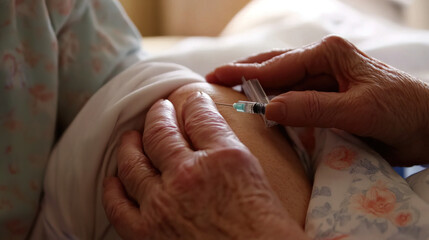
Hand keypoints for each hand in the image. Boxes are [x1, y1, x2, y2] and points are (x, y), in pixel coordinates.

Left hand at [102, 92, 307, 239]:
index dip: (193, 104)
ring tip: (132, 136)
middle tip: (159, 109)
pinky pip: (117, 204)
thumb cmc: (267, 230)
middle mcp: (189, 175)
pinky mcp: (147, 233)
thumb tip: (215, 131)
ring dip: (131, 144)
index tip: (191, 101)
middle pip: (161, 131)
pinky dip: (113, 188)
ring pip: (134, 161)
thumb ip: (232, 149)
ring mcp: (163, 204)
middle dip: (159, 115)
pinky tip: (116, 179)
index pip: (200, 116)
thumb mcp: (258, 177)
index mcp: (224, 158)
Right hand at [206, 35, 428, 165]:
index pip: (278, 65)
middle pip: (274, 66)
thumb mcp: (358, 110)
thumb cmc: (401, 111)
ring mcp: (323, 79)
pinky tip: (259, 106)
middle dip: (244, 73)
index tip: (216, 78)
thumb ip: (314, 109)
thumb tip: (269, 109)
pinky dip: (273, 101)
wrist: (427, 126)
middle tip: (213, 79)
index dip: (245, 73)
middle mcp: (323, 62)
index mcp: (328, 53)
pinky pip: (293, 97)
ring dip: (256, 86)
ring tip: (228, 89)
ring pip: (281, 81)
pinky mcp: (326, 97)